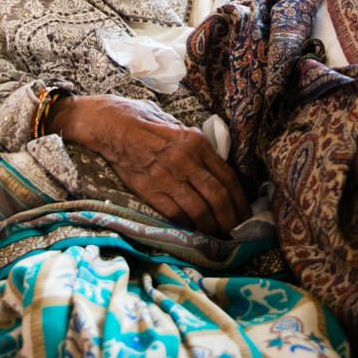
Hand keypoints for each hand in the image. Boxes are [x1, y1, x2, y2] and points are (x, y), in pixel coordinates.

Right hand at [50, 94, 249, 235]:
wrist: (111, 126)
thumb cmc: (145, 122)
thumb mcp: (180, 127)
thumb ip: (198, 149)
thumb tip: (218, 171)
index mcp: (197, 142)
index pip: (228, 177)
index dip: (240, 200)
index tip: (246, 214)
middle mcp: (186, 160)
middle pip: (218, 198)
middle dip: (231, 219)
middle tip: (235, 232)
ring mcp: (167, 176)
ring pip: (199, 211)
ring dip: (211, 227)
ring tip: (216, 235)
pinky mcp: (149, 190)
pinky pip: (175, 214)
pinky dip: (187, 226)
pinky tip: (193, 230)